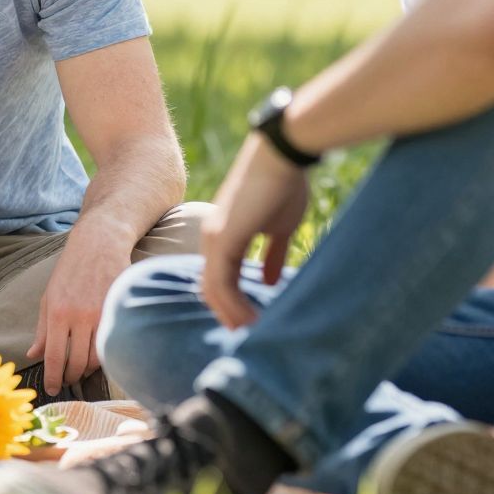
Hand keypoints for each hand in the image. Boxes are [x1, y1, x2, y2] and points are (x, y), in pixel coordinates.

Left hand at [27, 229, 130, 393]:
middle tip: (65, 381)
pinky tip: (95, 357)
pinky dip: (102, 357)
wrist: (99, 244)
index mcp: (58, 313)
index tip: (51, 390)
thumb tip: (32, 356)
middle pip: (77, 364)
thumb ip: (42, 330)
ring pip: (96, 359)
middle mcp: (80, 317)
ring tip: (79, 371)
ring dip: (86, 371)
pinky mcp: (119, 312)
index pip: (54, 357)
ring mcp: (102, 315)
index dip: (52, 379)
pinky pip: (111, 345)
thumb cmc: (69, 272)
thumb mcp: (48, 298)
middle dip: (70, 378)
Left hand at [200, 133, 309, 329]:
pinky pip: (220, 283)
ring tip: (250, 336)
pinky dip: (233, 306)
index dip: (232, 304)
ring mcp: (214, 239)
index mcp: (223, 235)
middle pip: (210, 289)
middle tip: (247, 340)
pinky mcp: (223, 238)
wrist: (281, 154)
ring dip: (231, 316)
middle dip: (228, 315)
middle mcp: (212, 239)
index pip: (219, 280)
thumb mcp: (279, 226)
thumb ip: (272, 254)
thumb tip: (270, 280)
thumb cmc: (283, 185)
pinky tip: (250, 321)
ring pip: (212, 290)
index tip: (251, 324)